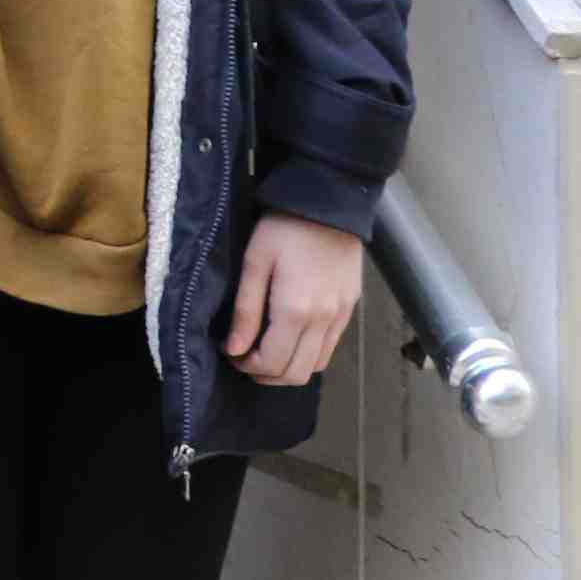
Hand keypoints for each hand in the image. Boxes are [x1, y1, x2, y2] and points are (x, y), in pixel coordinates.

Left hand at [225, 212, 363, 388]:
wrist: (329, 204)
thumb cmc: (284, 229)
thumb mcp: (254, 263)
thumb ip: (245, 311)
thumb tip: (234, 349)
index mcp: (295, 310)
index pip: (273, 362)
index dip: (248, 367)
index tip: (231, 354)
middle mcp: (322, 321)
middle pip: (296, 374)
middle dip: (266, 375)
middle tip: (244, 358)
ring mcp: (340, 317)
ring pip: (315, 366)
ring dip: (288, 369)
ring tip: (265, 352)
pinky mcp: (349, 310)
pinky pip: (329, 348)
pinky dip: (308, 355)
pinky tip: (290, 340)